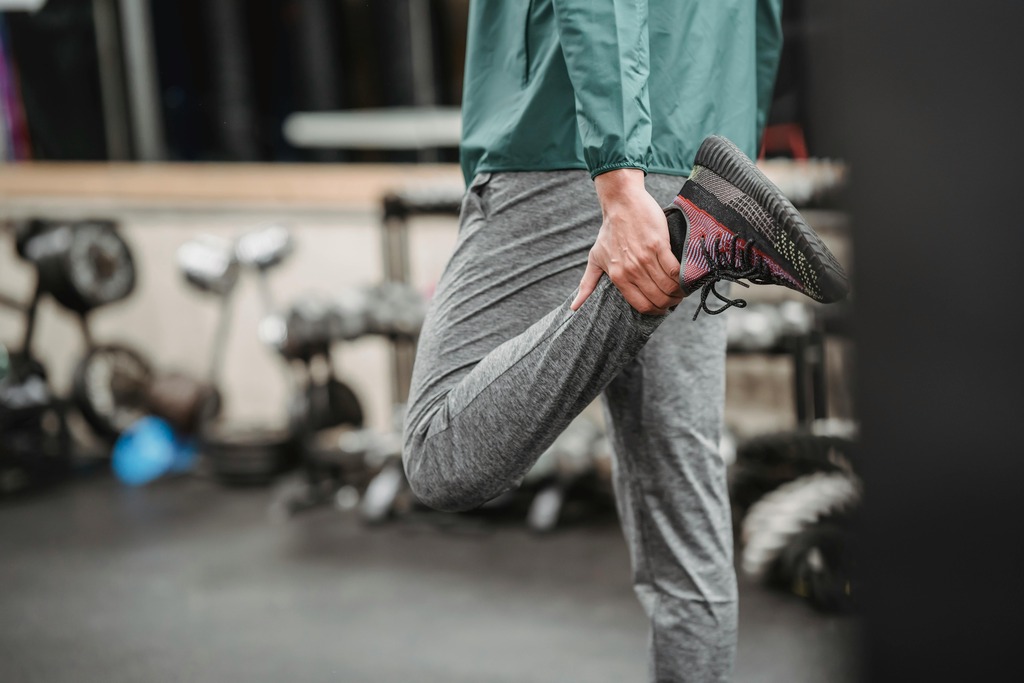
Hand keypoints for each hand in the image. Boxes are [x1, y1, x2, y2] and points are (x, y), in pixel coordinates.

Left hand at [570, 168, 682, 314]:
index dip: (656, 311)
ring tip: (682, 290)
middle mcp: (632, 270)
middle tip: (675, 300)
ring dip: (679, 292)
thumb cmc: (609, 231)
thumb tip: (574, 307)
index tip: (662, 308)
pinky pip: (675, 269)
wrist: (621, 203)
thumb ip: (587, 284)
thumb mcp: (595, 258)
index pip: (642, 305)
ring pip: (669, 286)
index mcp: (618, 277)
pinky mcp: (659, 244)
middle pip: (658, 299)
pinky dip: (683, 277)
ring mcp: (646, 258)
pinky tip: (687, 277)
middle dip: (670, 304)